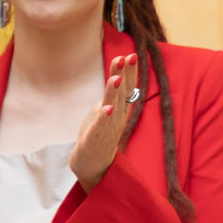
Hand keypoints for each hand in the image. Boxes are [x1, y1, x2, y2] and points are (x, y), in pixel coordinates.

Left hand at [70, 53, 138, 190]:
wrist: (91, 167)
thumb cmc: (98, 136)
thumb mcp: (105, 112)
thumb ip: (111, 96)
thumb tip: (116, 78)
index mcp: (119, 111)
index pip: (126, 89)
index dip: (129, 72)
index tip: (131, 54)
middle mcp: (116, 119)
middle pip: (121, 95)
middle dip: (123, 76)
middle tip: (125, 57)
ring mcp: (106, 131)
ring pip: (111, 109)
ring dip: (114, 94)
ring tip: (116, 79)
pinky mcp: (94, 142)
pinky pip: (100, 129)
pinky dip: (103, 119)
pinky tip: (107, 108)